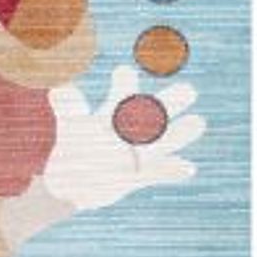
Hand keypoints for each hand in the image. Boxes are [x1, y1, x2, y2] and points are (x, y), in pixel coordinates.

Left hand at [42, 65, 206, 211]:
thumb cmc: (75, 148)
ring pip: (162, 142)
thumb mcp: (71, 127)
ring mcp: (135, 154)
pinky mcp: (137, 176)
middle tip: (188, 89)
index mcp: (113, 115)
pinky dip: (171, 171)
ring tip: (198, 122)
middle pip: (152, 114)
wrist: (74, 184)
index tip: (123, 72)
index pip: (122, 94)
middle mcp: (129, 131)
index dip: (124, 83)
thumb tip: (59, 88)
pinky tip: (188, 167)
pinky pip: (157, 173)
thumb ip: (69, 108)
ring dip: (180, 134)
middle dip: (169, 103)